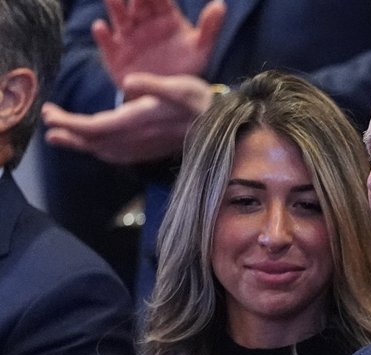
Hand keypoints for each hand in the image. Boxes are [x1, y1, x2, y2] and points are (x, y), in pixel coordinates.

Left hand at [41, 73, 212, 163]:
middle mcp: (137, 139)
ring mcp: (143, 148)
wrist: (222, 127)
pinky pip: (117, 155)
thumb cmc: (201, 102)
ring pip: (103, 150)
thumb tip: (127, 83)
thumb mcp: (181, 87)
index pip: (96, 127)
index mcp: (140, 121)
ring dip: (80, 144)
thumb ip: (154, 86)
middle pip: (94, 142)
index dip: (70, 124)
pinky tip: (93, 147)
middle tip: (48, 124)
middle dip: (69, 134)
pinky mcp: (148, 151)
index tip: (51, 115)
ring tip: (60, 137)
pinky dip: (99, 151)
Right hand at [93, 0, 225, 86]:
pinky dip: (102, 35)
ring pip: (119, 16)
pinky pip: (107, 42)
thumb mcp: (201, 49)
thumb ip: (210, 28)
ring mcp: (128, 36)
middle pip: (137, 3)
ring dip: (114, 5)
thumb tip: (221, 5)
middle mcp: (144, 22)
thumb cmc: (186, 67)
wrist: (169, 93)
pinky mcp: (115, 53)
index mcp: (165, 17)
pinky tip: (101, 28)